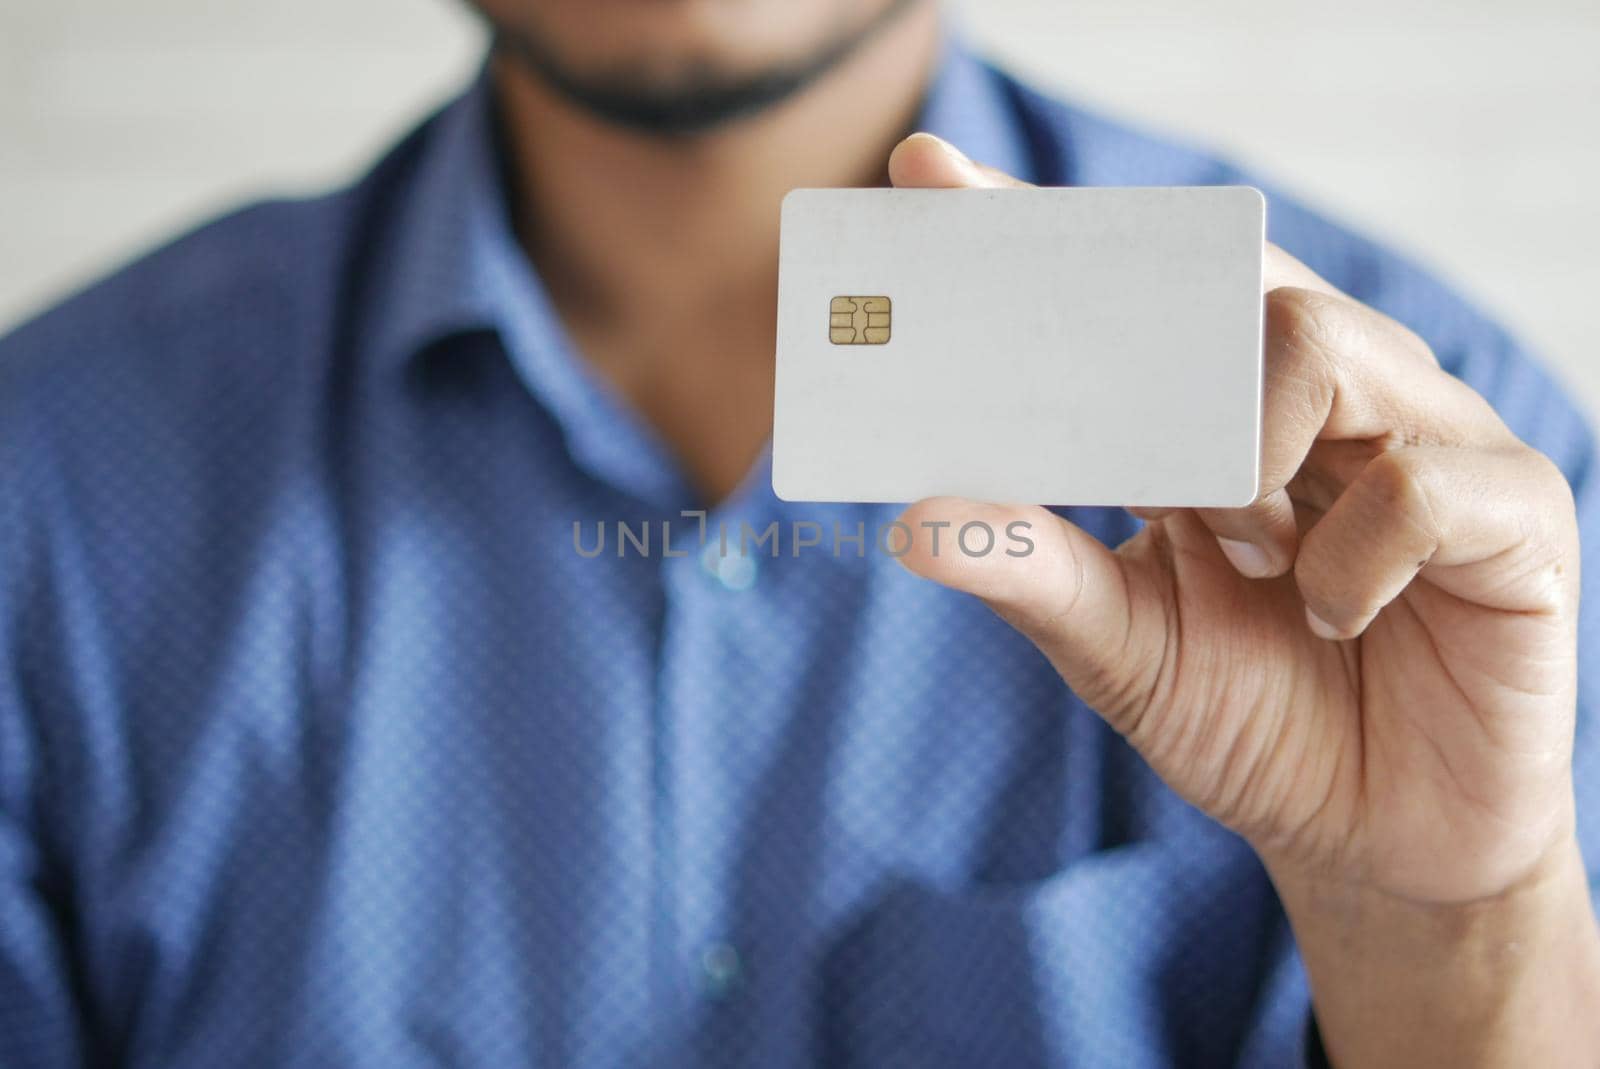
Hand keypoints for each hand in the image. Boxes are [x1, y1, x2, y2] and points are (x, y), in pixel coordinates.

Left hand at [887, 133, 1599, 1065]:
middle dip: (1124, 303)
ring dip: (1240, 451)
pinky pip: (1421, 484)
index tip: (926, 174)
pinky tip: (1331, 618)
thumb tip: (909, 519)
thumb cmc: (1251, 720)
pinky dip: (1350, 562)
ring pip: (1319, 342)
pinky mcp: (1514, 511)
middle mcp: (1324, 397)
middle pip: (1223, 275)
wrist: (1372, 839)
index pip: (1134, 290)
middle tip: (1042, 337)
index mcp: (1224, 411)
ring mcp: (1425, 436)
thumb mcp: (1120, 645)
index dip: (1038, 229)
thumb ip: (1032, 572)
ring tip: (1237, 549)